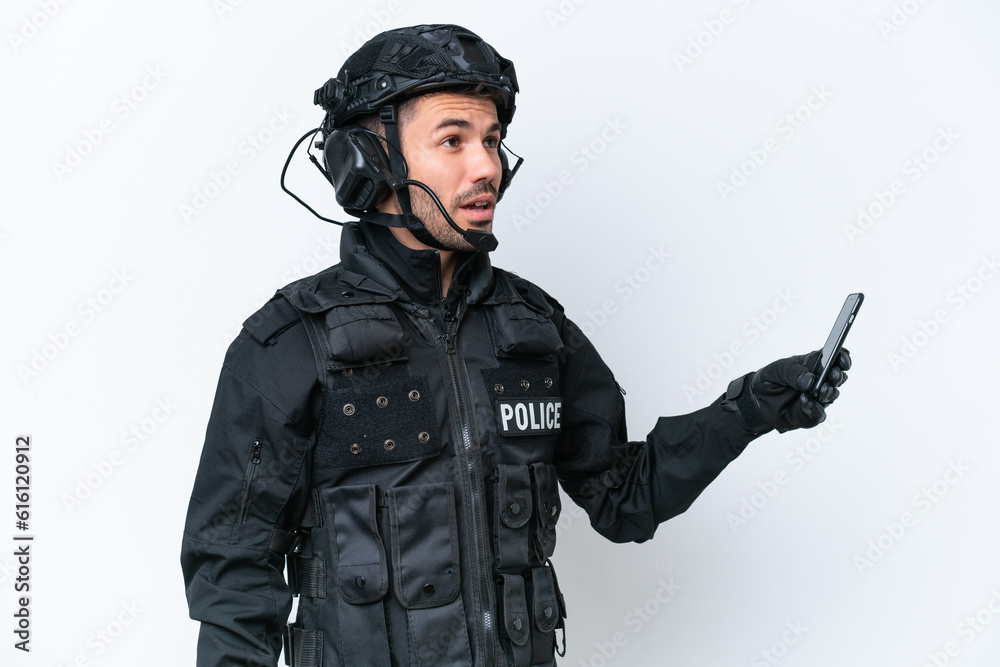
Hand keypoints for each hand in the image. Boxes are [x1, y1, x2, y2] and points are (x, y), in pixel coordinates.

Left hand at [722, 349, 850, 433]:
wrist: (757, 401)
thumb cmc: (770, 380)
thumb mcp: (777, 369)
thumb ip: (793, 371)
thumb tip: (810, 380)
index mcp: (815, 364)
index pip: (835, 358)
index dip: (842, 357)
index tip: (842, 357)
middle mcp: (821, 381)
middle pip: (838, 377)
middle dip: (837, 376)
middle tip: (832, 375)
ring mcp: (819, 398)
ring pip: (832, 396)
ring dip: (827, 393)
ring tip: (818, 391)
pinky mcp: (812, 414)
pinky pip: (818, 414)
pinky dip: (813, 408)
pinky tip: (804, 402)